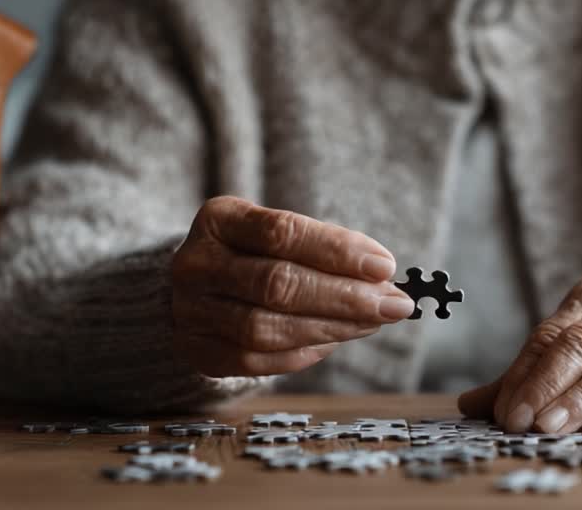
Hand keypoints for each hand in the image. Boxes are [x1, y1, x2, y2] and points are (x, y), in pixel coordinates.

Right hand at [171, 196, 414, 376]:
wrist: (197, 284)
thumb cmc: (253, 253)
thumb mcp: (280, 234)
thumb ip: (324, 250)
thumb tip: (381, 279)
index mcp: (218, 219)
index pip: (282, 233)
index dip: (337, 250)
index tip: (384, 266)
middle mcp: (196, 264)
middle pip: (276, 284)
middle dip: (343, 296)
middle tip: (391, 304)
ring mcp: (191, 310)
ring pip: (266, 328)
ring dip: (330, 328)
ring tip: (370, 322)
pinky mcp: (198, 350)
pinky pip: (254, 361)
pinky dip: (301, 354)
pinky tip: (333, 342)